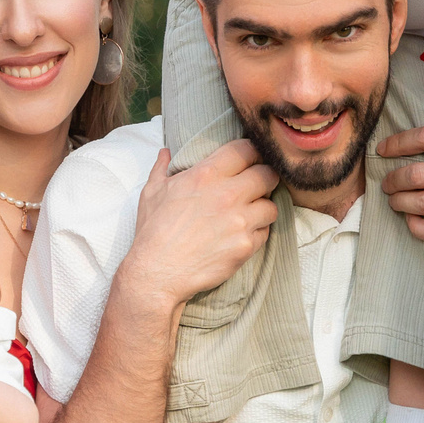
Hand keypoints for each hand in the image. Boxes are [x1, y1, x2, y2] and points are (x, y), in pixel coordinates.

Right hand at [122, 140, 280, 307]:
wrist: (157, 272)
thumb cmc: (153, 231)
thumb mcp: (152, 192)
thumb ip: (162, 168)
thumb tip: (165, 152)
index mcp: (205, 174)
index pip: (245, 150)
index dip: (251, 153)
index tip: (250, 160)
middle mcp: (227, 194)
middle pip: (267, 175)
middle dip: (264, 179)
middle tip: (257, 187)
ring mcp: (240, 221)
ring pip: (271, 206)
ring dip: (263, 209)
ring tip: (251, 214)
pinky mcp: (246, 245)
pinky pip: (265, 232)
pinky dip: (257, 233)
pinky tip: (242, 235)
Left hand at [376, 125, 423, 243]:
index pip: (421, 138)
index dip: (396, 143)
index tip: (381, 149)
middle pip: (414, 174)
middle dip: (393, 179)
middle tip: (386, 183)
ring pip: (417, 203)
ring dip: (399, 202)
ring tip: (394, 201)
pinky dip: (416, 226)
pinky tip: (412, 221)